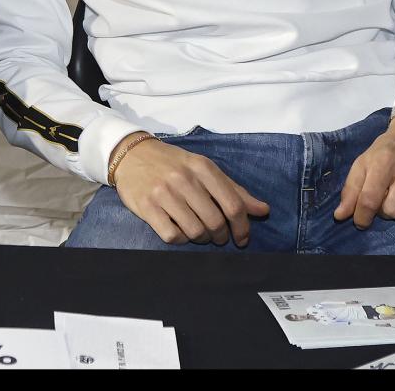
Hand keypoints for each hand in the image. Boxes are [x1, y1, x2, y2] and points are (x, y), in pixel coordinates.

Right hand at [111, 135, 269, 245]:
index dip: (242, 227)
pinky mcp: (147, 206)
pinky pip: (172, 235)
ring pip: (195, 231)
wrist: (131, 154)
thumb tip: (262, 210)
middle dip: (220, 235)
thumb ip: (233, 189)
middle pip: (215, 221)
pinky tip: (180, 231)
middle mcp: (184, 179)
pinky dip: (180, 239)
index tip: (242, 238)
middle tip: (217, 236)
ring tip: (198, 233)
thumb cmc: (173, 163)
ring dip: (201, 238)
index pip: (233, 204)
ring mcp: (164, 193)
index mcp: (202, 168)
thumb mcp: (204, 169)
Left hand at [334, 114, 394, 227]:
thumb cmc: (388, 149)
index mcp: (383, 159)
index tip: (361, 222)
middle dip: (387, 211)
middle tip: (389, 198)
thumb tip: (340, 216)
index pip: (369, 199)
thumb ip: (352, 189)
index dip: (362, 217)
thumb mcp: (364, 162)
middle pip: (394, 210)